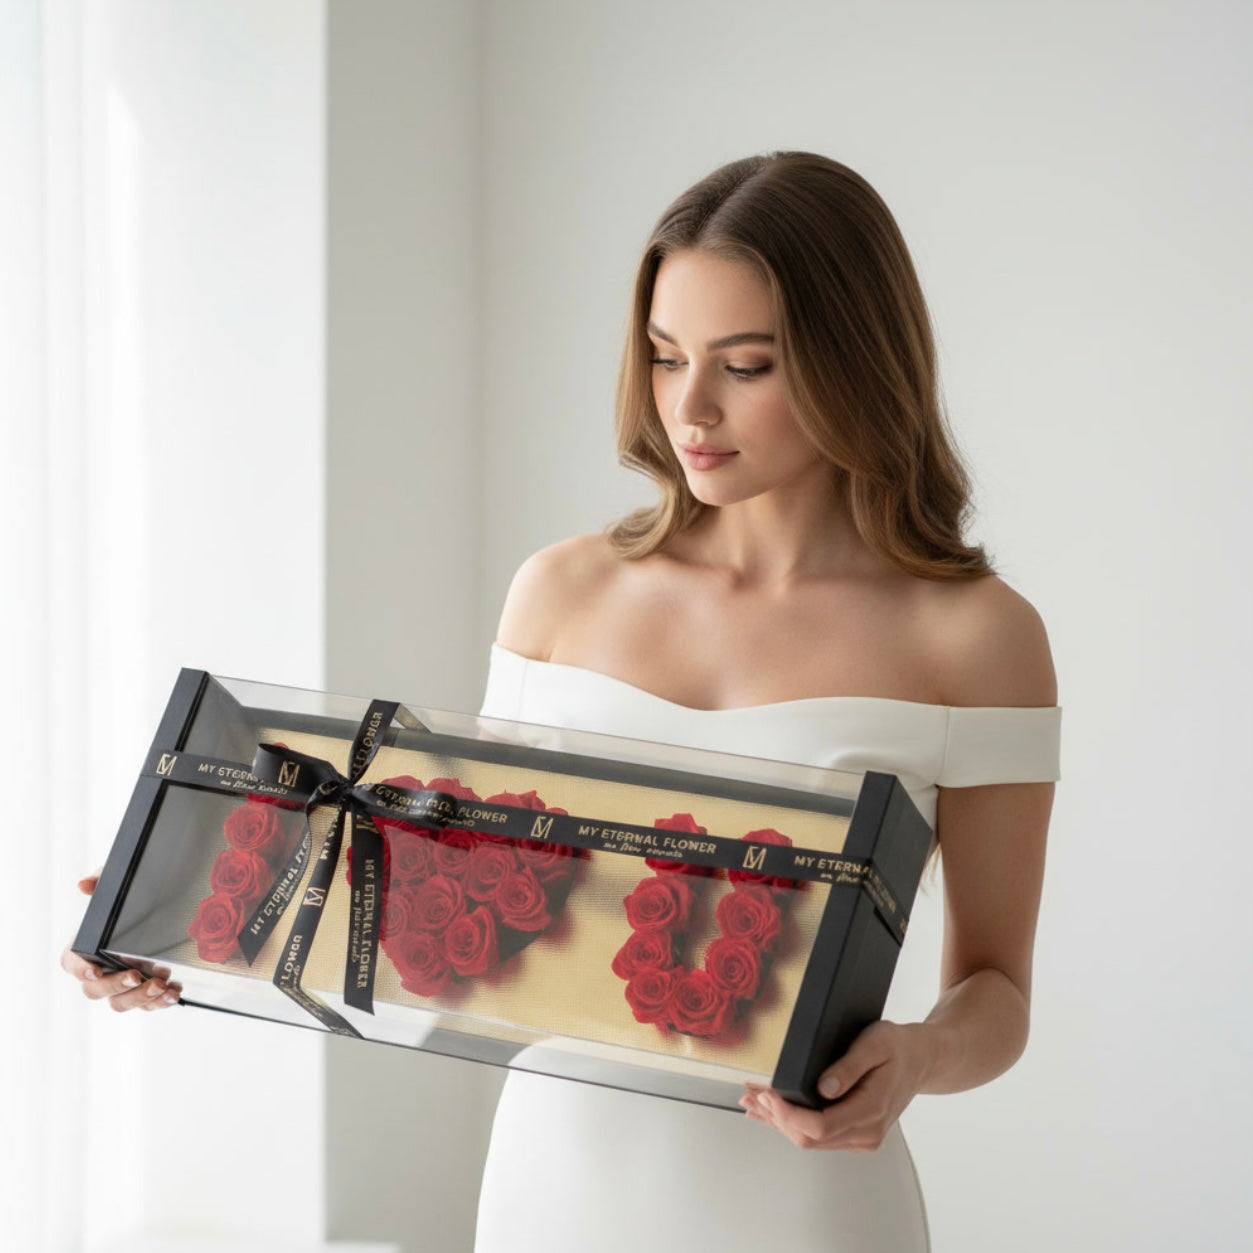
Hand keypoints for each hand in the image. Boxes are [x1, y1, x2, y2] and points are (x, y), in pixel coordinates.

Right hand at [60, 871, 180, 1011]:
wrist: (158, 910)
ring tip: (161, 985)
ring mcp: (120, 986)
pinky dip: (159, 1002)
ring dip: (140, 998)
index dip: (80, 970)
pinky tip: (173, 993)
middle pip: (95, 991)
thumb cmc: (126, 901)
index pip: (71, 964)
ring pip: (120, 1003)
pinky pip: (146, 1005)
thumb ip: (101, 881)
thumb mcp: (117, 885)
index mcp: (84, 949)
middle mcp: (99, 972)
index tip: (95, 970)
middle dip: (116, 985)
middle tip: (136, 975)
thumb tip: (84, 884)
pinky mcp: (141, 993)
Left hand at [739, 1020, 932, 1151]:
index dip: (788, 1115)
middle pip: (809, 1138)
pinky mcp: (855, 1134)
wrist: (921, 1061)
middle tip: (751, 1092)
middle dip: (776, 1118)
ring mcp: (861, 1137)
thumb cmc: (898, 1047)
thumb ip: (849, 1066)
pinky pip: (818, 1136)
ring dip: (779, 1122)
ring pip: (810, 1140)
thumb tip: (824, 1088)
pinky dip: (791, 1123)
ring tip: (751, 1101)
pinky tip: (769, 1113)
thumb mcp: (876, 1043)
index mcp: (871, 1110)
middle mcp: (866, 1132)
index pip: (820, 1127)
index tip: (767, 1093)